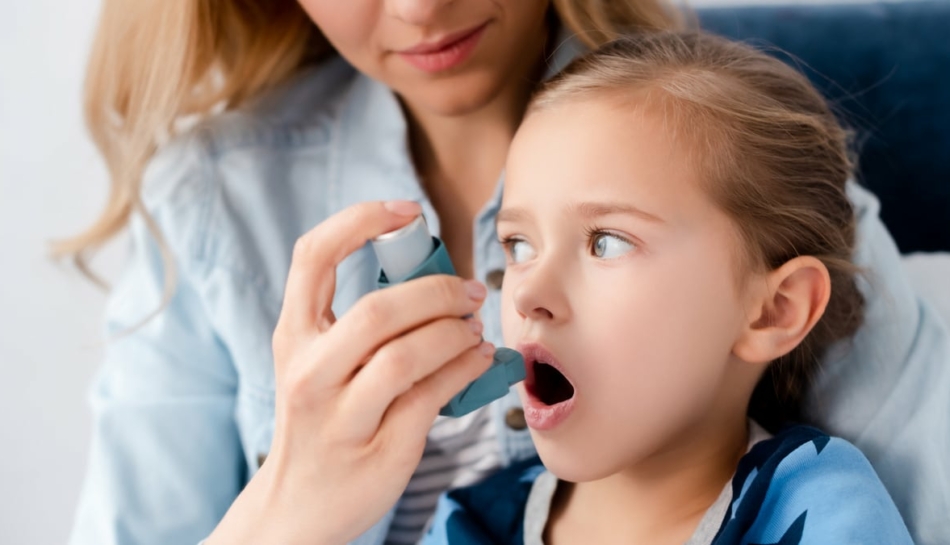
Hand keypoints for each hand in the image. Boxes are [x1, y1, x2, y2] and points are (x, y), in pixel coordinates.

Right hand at [207, 200, 493, 544]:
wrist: (297, 507)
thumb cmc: (320, 424)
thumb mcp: (317, 367)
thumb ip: (354, 324)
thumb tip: (432, 277)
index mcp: (292, 336)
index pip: (312, 256)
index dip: (360, 220)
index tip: (406, 211)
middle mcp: (307, 371)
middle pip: (376, 309)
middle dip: (437, 291)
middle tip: (471, 290)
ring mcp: (339, 415)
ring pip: (405, 355)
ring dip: (455, 333)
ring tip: (475, 328)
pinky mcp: (378, 448)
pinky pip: (431, 396)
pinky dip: (466, 369)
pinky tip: (481, 360)